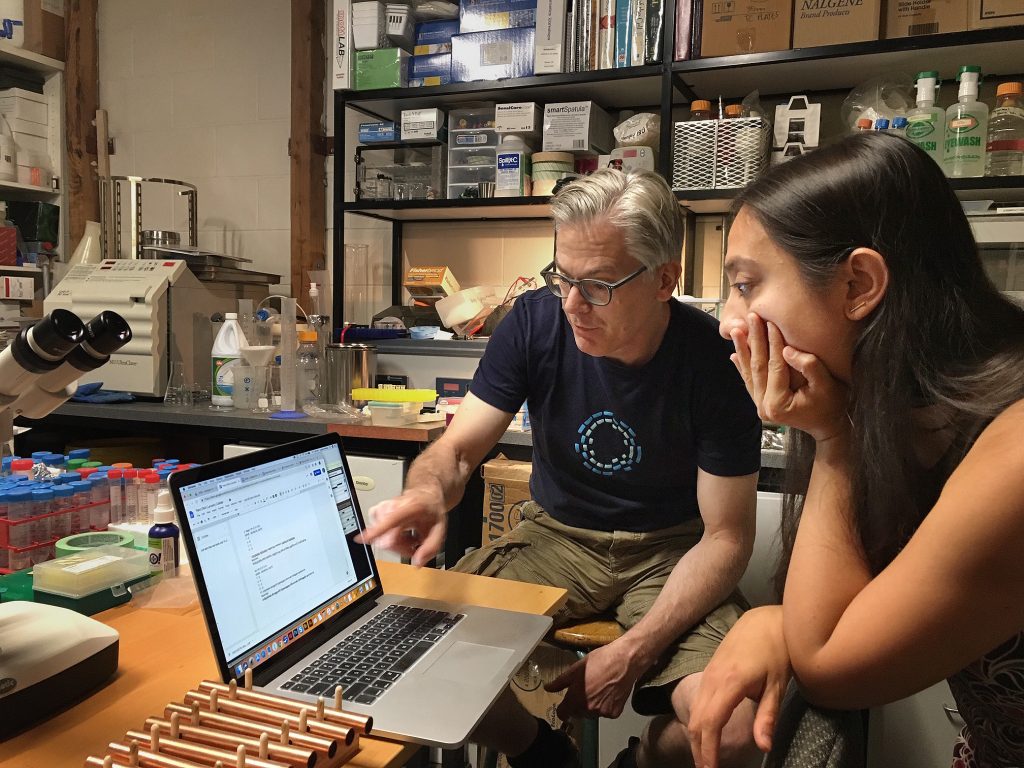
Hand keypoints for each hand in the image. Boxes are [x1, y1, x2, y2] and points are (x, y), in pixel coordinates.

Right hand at [356, 488, 446, 566]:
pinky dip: (387, 538)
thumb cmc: (431, 509)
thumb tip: (417, 562)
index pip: (390, 521)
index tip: (361, 539)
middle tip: (413, 544)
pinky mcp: (376, 512)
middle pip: (386, 539)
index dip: (376, 531)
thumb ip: (431, 547)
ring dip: (395, 543)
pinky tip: (399, 534)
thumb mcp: (440, 529)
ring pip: (381, 538)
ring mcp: (382, 508)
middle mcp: (392, 506)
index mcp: (409, 508)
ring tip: (409, 537)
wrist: (425, 495)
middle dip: (400, 548)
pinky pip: (377, 533)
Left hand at [546, 638, 644, 720]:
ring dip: (592, 705)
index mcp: (576, 698)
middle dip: (578, 704)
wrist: (624, 661)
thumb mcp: (576, 668)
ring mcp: (602, 712)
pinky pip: (605, 712)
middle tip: (585, 689)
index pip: (563, 714)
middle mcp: (588, 709)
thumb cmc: (600, 661)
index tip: (565, 705)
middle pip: (577, 713)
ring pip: (591, 713)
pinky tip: (608, 692)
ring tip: (598, 688)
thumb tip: (548, 687)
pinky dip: (605, 706)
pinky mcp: (614, 713)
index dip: (562, 709)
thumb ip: (560, 682)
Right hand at [688, 605, 790, 767]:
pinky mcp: (709, 673)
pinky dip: (700, 724)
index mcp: (729, 683)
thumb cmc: (777, 651)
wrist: (764, 620)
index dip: (709, 750)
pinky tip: (707, 736)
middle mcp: (712, 680)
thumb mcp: (777, 685)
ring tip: (706, 761)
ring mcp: (708, 675)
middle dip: (700, 750)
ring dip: (698, 739)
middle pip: (697, 721)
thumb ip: (767, 717)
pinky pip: (698, 703)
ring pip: (695, 713)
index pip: (711, 724)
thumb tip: (763, 747)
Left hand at [730, 313, 847, 443]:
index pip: (774, 367)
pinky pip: (749, 382)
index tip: (771, 322)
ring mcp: (760, 406)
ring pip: (749, 373)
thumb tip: (786, 350)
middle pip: (758, 367)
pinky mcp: (762, 403)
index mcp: (777, 404)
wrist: (828, 427)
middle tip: (751, 317)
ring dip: (743, 350)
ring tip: (736, 330)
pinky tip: (734, 354)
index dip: (773, 343)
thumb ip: (808, 366)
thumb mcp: (826, 385)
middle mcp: (764, 407)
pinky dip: (742, 367)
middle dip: (755, 340)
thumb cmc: (832, 406)